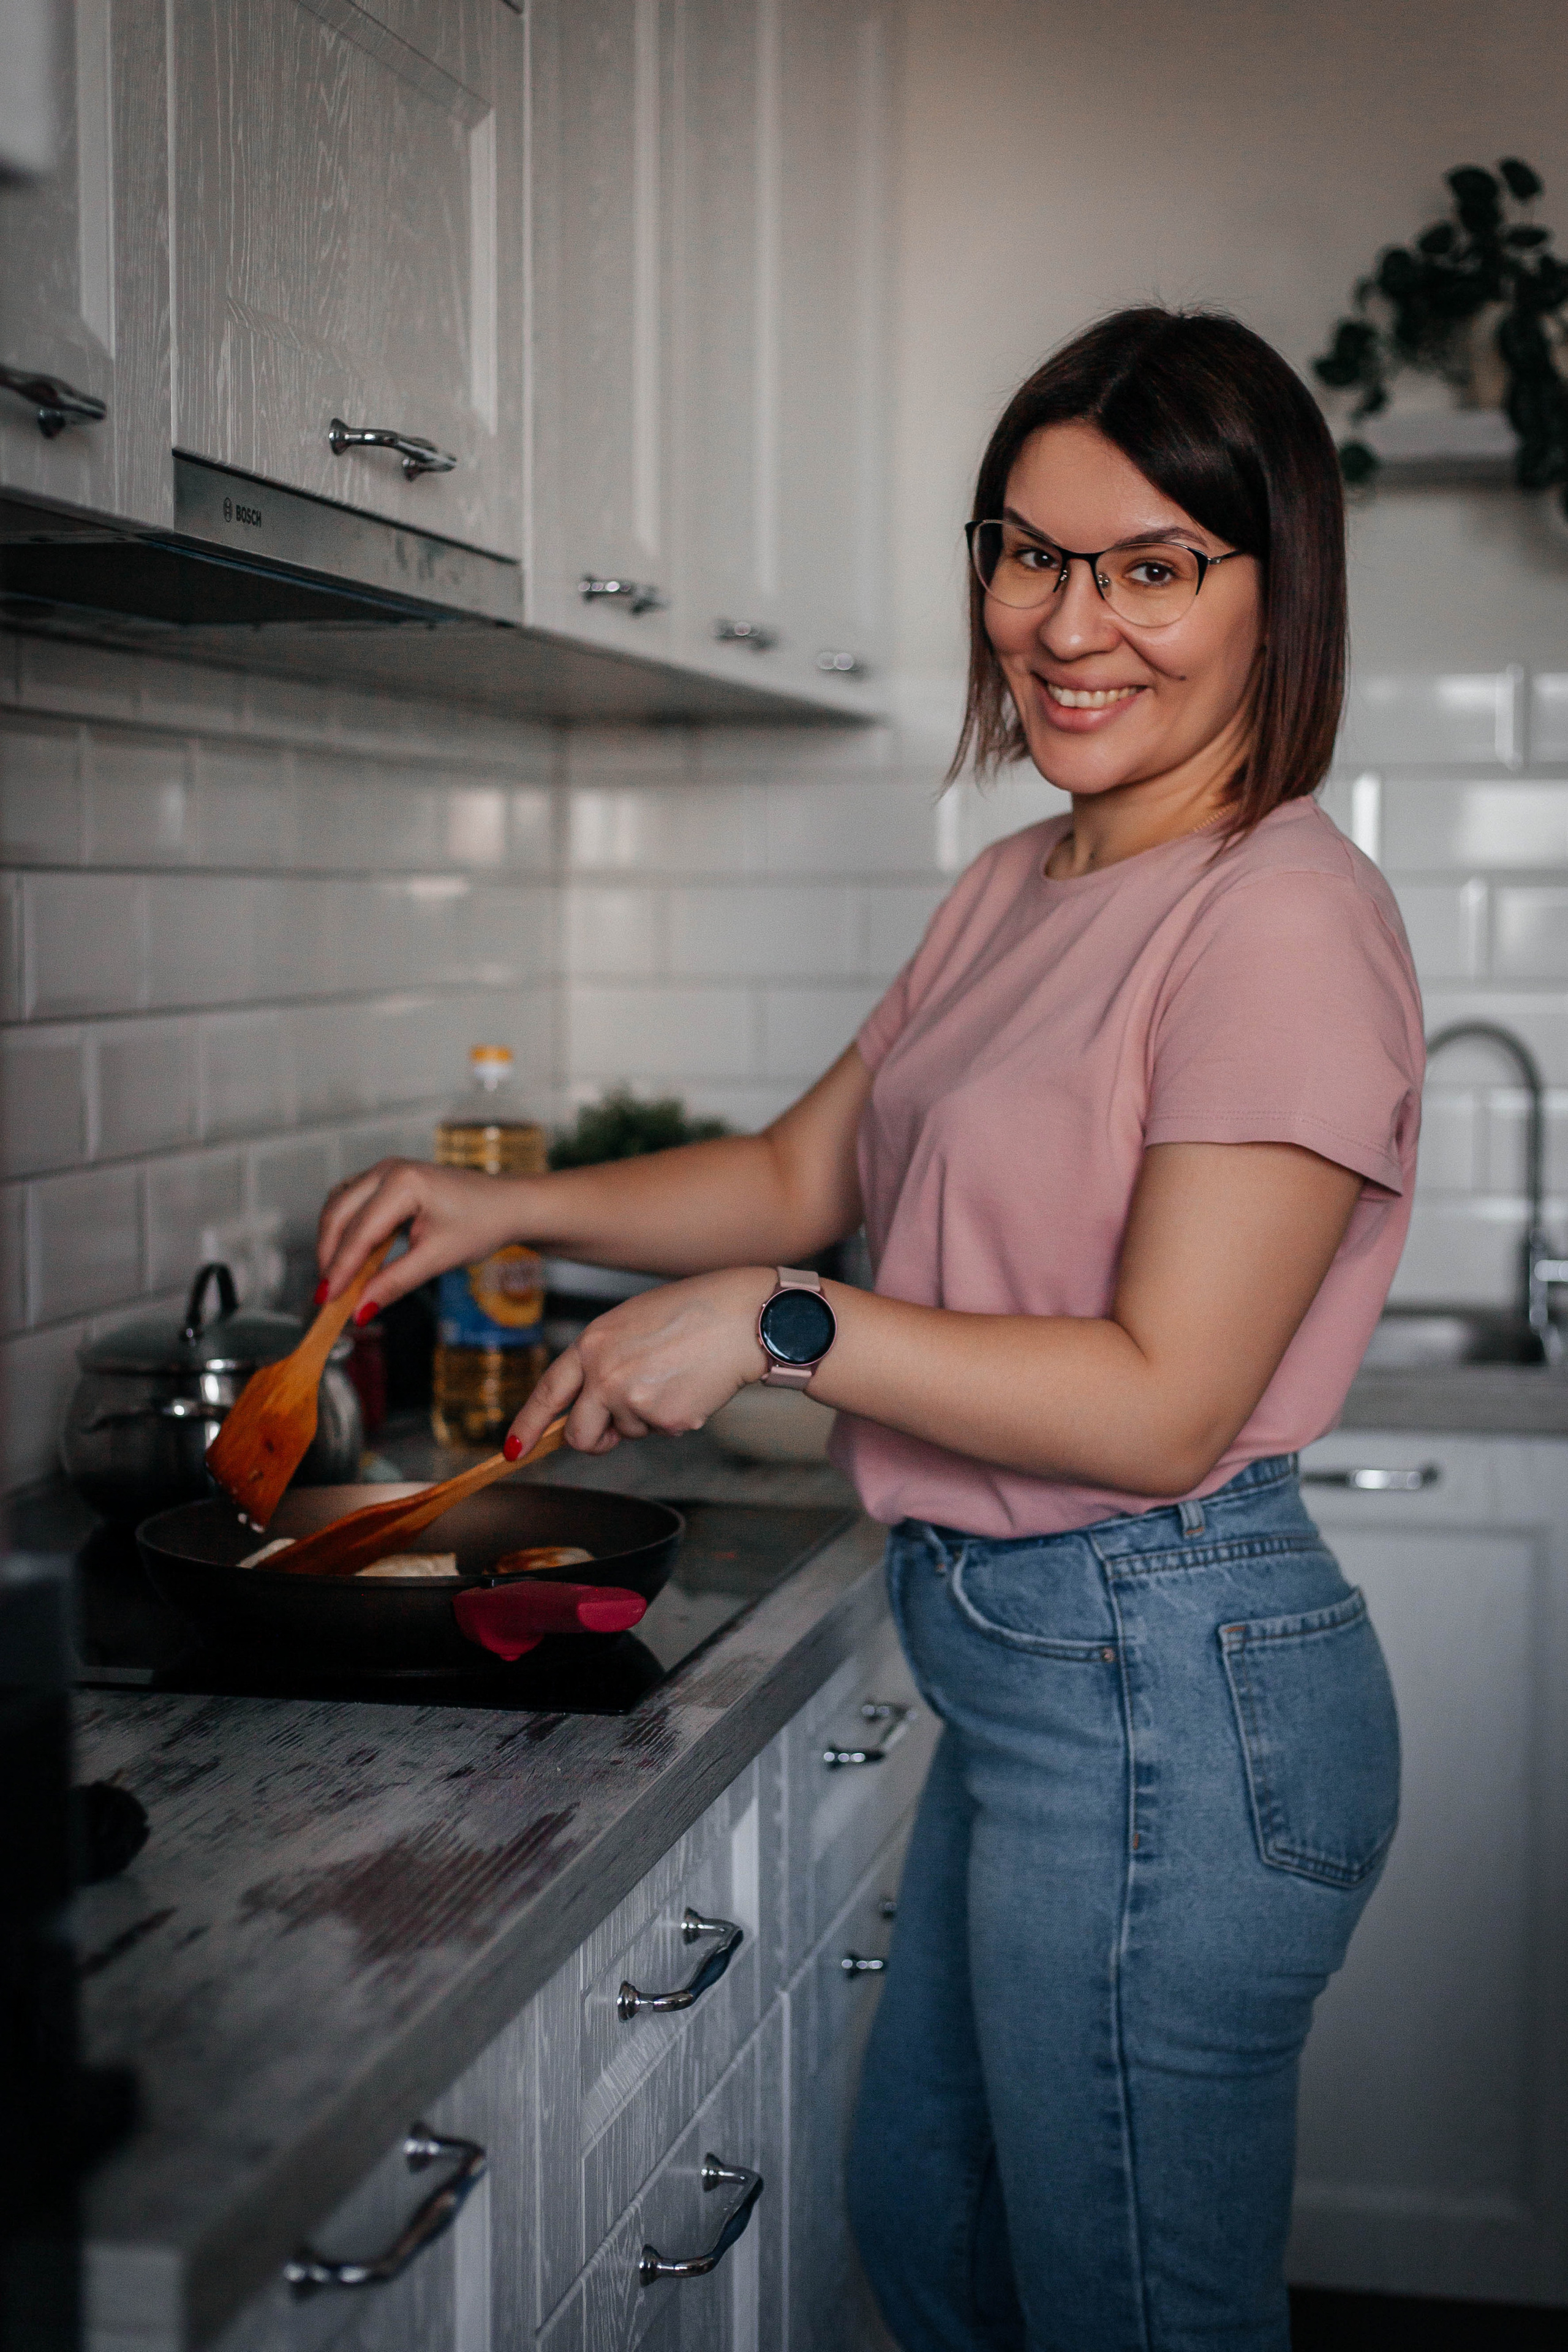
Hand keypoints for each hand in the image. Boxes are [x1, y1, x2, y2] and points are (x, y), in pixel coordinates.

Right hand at [316, 1158, 530, 1315]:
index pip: (360, 1231)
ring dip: (333, 1240)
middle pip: (339, 1214)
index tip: (327, 1299)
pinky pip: (352, 1202)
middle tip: (327, 1294)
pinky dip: (345, 1229)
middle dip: (329, 1255)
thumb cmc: (483, 1223)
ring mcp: (385, 1171)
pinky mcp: (387, 1180)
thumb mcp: (439, 1258)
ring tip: (337, 1278)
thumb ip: (396, 1282)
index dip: (340, 1268)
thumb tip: (361, 1309)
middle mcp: (388, 1170)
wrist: (508, 1205)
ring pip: (339, 1206)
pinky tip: (350, 1255)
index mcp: (404, 1183)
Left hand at [504, 1267, 774, 1457]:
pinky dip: (678, 1418)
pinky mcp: (664, 1418)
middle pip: (579, 1433)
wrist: (741, 1317)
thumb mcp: (631, 1323)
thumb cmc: (694, 1313)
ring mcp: (631, 1398)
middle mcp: (603, 1373)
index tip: (513, 1449)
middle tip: (615, 1432)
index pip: (548, 1391)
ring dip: (648, 1418)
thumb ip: (604, 1359)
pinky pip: (662, 1433)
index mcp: (592, 1343)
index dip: (527, 1423)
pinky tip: (694, 1387)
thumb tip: (594, 1402)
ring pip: (628, 1432)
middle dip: (595, 1440)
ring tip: (676, 1378)